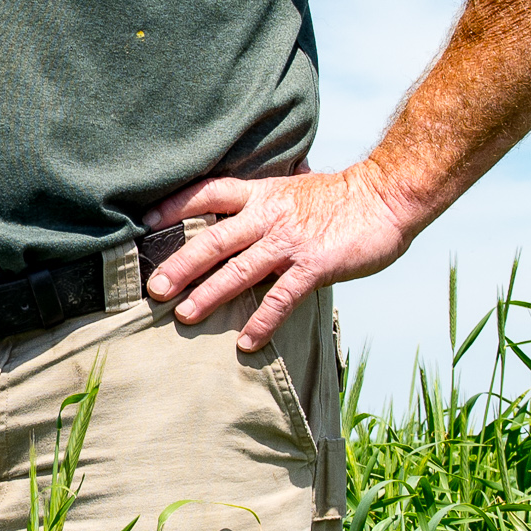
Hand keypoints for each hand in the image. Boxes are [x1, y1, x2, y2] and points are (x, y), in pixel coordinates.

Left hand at [143, 166, 423, 349]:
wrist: (387, 196)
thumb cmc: (342, 196)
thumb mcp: (294, 188)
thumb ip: (265, 200)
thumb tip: (241, 206)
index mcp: (262, 194)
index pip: (208, 194)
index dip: (174, 206)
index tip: (144, 222)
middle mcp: (268, 216)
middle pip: (213, 239)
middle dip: (180, 264)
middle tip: (152, 287)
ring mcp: (289, 242)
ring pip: (239, 270)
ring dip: (209, 294)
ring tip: (184, 315)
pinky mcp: (313, 266)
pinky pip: (281, 298)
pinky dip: (262, 322)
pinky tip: (245, 343)